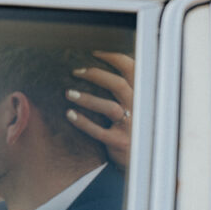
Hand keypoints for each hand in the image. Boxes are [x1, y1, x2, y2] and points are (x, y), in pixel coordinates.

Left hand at [66, 51, 133, 168]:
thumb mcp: (136, 103)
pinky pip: (98, 131)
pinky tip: (69, 114)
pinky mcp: (119, 142)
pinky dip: (82, 122)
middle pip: (117, 84)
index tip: (94, 52)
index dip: (113, 57)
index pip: (131, 68)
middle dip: (94, 75)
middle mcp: (138, 107)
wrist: (142, 157)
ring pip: (108, 107)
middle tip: (75, 72)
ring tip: (68, 93)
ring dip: (86, 98)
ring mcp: (130, 126)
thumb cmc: (133, 125)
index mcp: (141, 94)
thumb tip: (99, 67)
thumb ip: (125, 87)